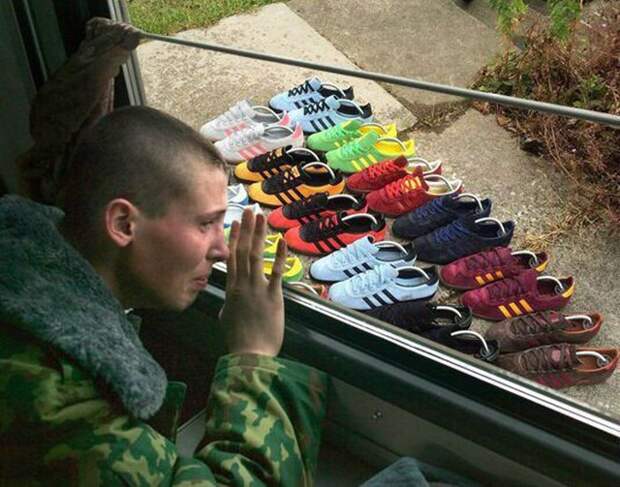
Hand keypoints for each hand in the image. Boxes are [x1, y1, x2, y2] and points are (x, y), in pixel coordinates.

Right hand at [219, 209, 286, 356]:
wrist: (250, 354)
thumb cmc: (238, 339)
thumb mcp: (226, 317)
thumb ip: (228, 303)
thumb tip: (229, 298)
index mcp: (231, 289)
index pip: (231, 257)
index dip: (234, 238)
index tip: (235, 222)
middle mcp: (242, 284)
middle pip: (243, 250)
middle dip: (247, 229)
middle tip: (250, 210)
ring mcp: (257, 288)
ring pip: (256, 256)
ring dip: (259, 234)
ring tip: (261, 217)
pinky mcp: (273, 296)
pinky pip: (276, 272)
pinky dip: (279, 255)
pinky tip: (282, 240)